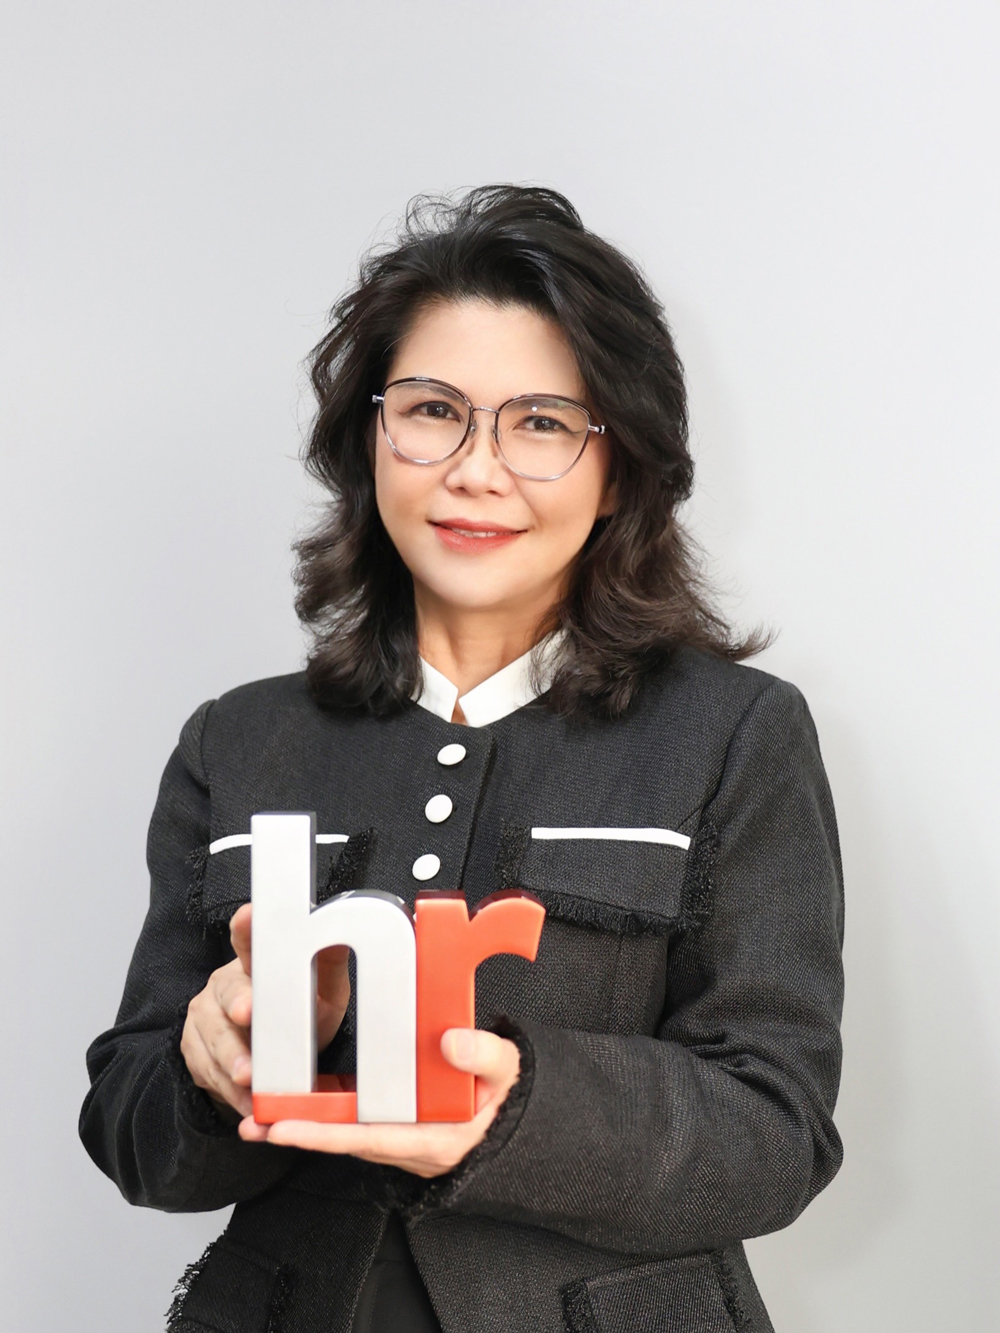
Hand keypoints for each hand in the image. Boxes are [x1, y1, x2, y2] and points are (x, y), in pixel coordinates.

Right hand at [180, 903, 351, 1118]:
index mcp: (255, 964)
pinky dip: (232, 1095)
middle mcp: (224, 985)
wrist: (272, 1058)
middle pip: (227, 992)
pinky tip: (250, 1107)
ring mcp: (203, 1018)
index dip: (247, 928)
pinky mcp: (193, 1051)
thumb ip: (330, 967)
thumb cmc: (299, 1016)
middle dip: (236, 1003)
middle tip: (247, 1013)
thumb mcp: (323, 993)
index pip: (249, 940)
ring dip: (233, 1059)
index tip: (249, 915)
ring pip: (215, 1039)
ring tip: (249, 1078)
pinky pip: (210, 1074)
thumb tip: (343, 935)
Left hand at [237, 1028, 520, 1177]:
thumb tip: (451, 1041)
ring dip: (304, 1126)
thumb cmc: (506, 1094)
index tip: (288, 1127)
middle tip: (255, 1124)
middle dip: (300, 1134)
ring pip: (345, 1135)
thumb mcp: (508, 1071)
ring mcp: (400, 1139)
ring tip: (259, 1117)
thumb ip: (485, 1055)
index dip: (327, 1134)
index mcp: (435, 1137)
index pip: (371, 1138)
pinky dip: (323, 1118)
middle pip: (346, 1141)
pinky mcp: (394, 1126)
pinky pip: (354, 1124)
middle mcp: (410, 1146)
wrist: (514, 1116)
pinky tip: (294, 1106)